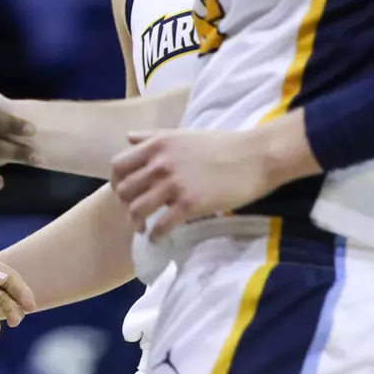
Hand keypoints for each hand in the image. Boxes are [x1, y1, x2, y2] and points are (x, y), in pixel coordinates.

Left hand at [109, 128, 279, 238]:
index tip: (124, 194)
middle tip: (136, 214)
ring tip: (144, 229)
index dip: (117, 183)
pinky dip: (156, 236)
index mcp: (156, 145)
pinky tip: (159, 239)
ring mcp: (174, 184)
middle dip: (126, 205)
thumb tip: (128, 137)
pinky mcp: (190, 203)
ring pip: (137, 209)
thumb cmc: (222, 144)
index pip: (118, 166)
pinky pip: (161, 225)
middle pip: (124, 190)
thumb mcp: (182, 134)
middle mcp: (160, 163)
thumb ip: (152, 137)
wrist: (256, 155)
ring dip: (137, 223)